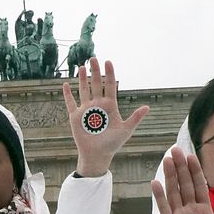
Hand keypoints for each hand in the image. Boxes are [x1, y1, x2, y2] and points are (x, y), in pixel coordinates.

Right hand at [63, 58, 148, 177]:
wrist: (98, 155)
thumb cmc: (113, 144)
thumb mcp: (126, 130)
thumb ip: (135, 118)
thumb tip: (147, 107)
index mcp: (110, 105)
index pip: (110, 85)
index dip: (109, 73)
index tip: (108, 62)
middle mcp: (97, 105)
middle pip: (96, 84)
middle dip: (95, 71)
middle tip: (93, 58)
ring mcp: (86, 110)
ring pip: (83, 90)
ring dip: (82, 79)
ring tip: (82, 67)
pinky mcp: (76, 117)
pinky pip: (71, 103)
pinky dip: (68, 94)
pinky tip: (66, 84)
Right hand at [152, 146, 213, 213]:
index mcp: (205, 213)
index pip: (200, 187)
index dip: (196, 172)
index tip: (192, 156)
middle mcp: (190, 213)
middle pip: (185, 185)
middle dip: (181, 167)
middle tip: (175, 149)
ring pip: (174, 192)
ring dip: (170, 175)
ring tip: (167, 158)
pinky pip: (164, 209)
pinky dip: (160, 196)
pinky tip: (155, 182)